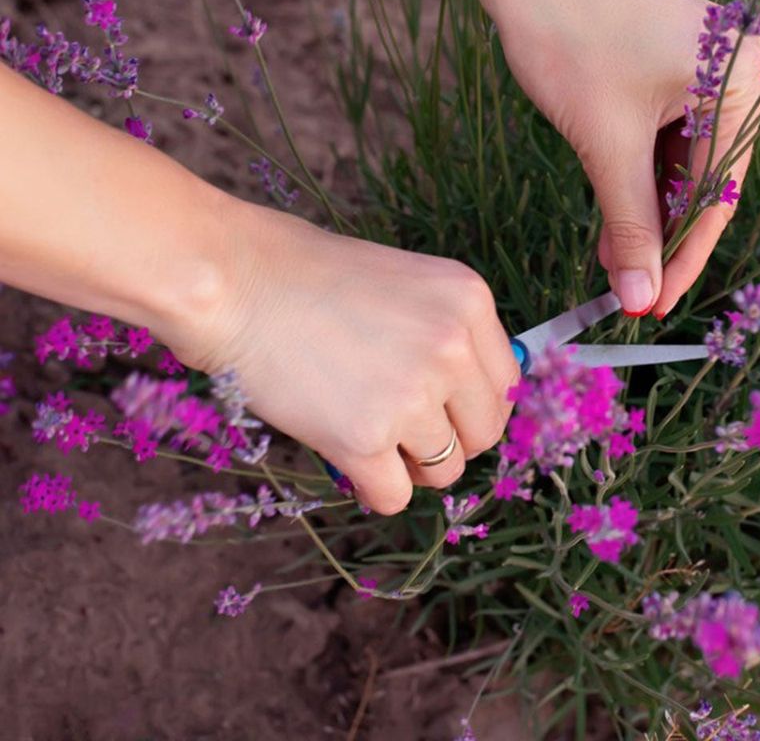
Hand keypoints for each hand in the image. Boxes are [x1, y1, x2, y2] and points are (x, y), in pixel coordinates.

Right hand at [168, 200, 519, 514]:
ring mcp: (412, 395)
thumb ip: (450, 333)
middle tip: (405, 427)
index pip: (508, 383)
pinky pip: (395, 496)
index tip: (446, 409)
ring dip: (410, 464)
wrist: (236, 282)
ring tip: (370, 432)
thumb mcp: (409, 283)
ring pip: (445, 470)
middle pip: (485, 433)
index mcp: (470, 303)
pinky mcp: (364, 437)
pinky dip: (374, 489)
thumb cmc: (312, 277)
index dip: (474, 404)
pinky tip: (349, 458)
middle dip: (450, 439)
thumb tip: (476, 398)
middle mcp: (453, 348)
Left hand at [489, 0, 759, 318]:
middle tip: (631, 288)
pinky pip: (670, 134)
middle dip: (664, 235)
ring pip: (685, 161)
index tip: (656, 303)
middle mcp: (740, 70)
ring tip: (614, 257)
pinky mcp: (677, 63)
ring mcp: (710, 64)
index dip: (686, 257)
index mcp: (742, 81)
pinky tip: (615, 211)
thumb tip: (641, 294)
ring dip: (648, 208)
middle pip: (708, 180)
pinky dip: (642, 173)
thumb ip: (630, 225)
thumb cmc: (569, 35)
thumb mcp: (606, 143)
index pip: (721, 194)